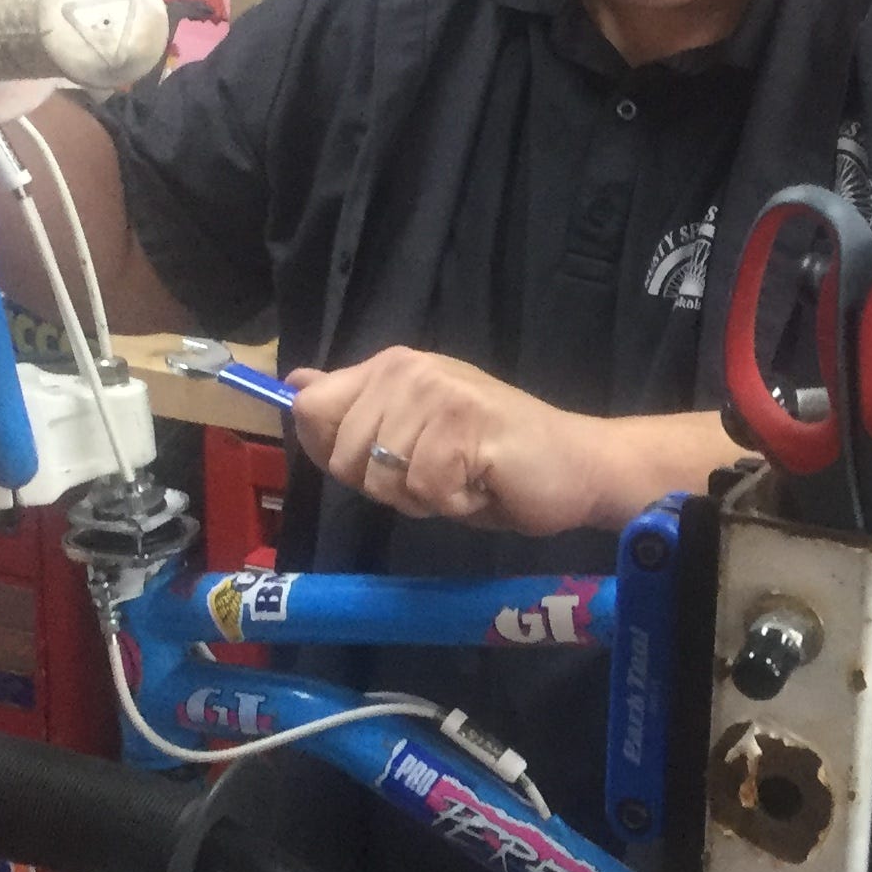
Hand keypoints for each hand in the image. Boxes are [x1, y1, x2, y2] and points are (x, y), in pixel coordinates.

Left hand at [290, 348, 663, 537]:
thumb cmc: (496, 460)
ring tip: (466, 478)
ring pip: (382, 477)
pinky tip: (484, 485)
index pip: (312, 408)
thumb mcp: (415, 432)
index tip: (387, 464)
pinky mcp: (464, 425)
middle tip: (442, 473)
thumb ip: (357, 411)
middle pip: (343, 454)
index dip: (334, 453)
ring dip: (425, 498)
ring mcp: (438, 394)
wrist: (577, 466)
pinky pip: (426, 490)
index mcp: (393, 367)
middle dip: (388, 486)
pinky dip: (455, 505)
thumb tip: (293, 384)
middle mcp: (410, 370)